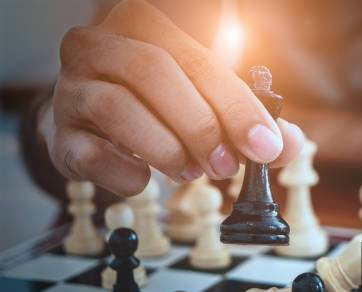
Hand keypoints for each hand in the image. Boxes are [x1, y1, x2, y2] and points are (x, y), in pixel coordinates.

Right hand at [50, 0, 303, 195]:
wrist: (94, 124)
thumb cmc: (157, 106)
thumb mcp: (204, 101)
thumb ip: (247, 120)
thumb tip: (288, 144)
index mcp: (143, 27)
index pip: (198, 60)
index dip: (237, 106)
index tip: (265, 146)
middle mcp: (98, 46)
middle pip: (154, 73)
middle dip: (200, 126)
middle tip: (226, 167)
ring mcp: (72, 88)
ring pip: (118, 108)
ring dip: (166, 149)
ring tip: (190, 172)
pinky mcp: (59, 134)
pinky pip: (91, 154)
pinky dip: (128, 174)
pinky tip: (146, 180)